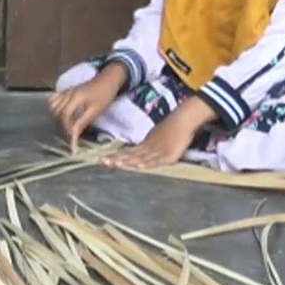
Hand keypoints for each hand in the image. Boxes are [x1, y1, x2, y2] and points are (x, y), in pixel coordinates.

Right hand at [47, 63, 127, 151]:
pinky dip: (54, 108)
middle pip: (57, 112)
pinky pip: (54, 100)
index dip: (66, 128)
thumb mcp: (95, 111)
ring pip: (53, 106)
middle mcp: (67, 94)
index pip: (64, 115)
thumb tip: (73, 136)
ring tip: (67, 126)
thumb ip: (82, 122)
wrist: (107, 80)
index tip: (72, 139)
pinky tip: (61, 115)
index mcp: (75, 98)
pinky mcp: (66, 92)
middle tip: (70, 134)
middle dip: (62, 125)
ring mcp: (65, 92)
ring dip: (57, 117)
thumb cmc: (104, 96)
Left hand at [101, 98, 216, 170]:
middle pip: (131, 155)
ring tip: (116, 164)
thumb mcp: (156, 138)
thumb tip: (137, 155)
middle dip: (117, 159)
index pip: (128, 152)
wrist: (183, 119)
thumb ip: (147, 147)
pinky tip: (139, 166)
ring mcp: (158, 151)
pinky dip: (148, 163)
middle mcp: (149, 148)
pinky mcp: (169, 155)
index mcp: (145, 145)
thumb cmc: (171, 128)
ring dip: (128, 162)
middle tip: (103, 162)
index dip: (116, 156)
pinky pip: (157, 160)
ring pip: (141, 158)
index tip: (102, 159)